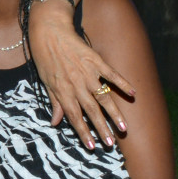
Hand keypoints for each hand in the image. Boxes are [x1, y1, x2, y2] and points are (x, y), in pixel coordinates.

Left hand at [28, 3, 132, 148]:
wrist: (49, 32)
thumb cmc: (45, 58)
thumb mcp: (46, 82)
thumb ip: (55, 102)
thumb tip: (55, 123)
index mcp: (63, 91)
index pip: (75, 117)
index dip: (84, 132)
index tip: (92, 146)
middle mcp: (77, 85)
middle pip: (91, 111)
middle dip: (101, 128)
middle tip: (111, 143)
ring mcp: (88, 73)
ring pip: (103, 97)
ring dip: (114, 113)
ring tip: (123, 128)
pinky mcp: (96, 60)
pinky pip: (112, 74)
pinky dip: (122, 83)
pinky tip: (132, 93)